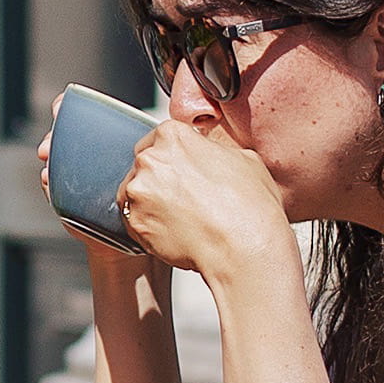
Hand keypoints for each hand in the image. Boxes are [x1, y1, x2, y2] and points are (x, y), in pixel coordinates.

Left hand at [118, 104, 300, 292]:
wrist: (241, 246)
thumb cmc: (249, 206)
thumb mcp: (244, 159)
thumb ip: (216, 151)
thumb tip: (213, 155)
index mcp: (173, 136)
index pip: (159, 139)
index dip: (172, 157)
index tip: (179, 169)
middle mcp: (149, 159)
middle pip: (144, 166)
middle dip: (159, 180)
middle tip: (184, 197)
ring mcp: (138, 192)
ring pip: (136, 195)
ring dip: (151, 204)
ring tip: (181, 218)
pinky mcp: (134, 223)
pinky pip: (135, 222)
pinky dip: (150, 228)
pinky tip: (175, 233)